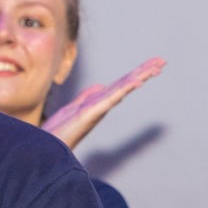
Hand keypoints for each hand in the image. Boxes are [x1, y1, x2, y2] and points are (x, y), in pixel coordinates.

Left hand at [42, 57, 165, 149]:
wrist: (44, 147)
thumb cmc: (57, 132)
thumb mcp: (73, 109)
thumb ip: (86, 97)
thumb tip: (99, 86)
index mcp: (97, 103)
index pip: (121, 84)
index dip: (137, 73)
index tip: (153, 64)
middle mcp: (100, 106)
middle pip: (126, 84)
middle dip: (144, 72)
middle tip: (163, 61)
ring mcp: (96, 110)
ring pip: (122, 89)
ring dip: (140, 77)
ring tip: (157, 67)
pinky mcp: (89, 114)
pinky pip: (110, 98)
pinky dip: (124, 89)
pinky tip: (136, 81)